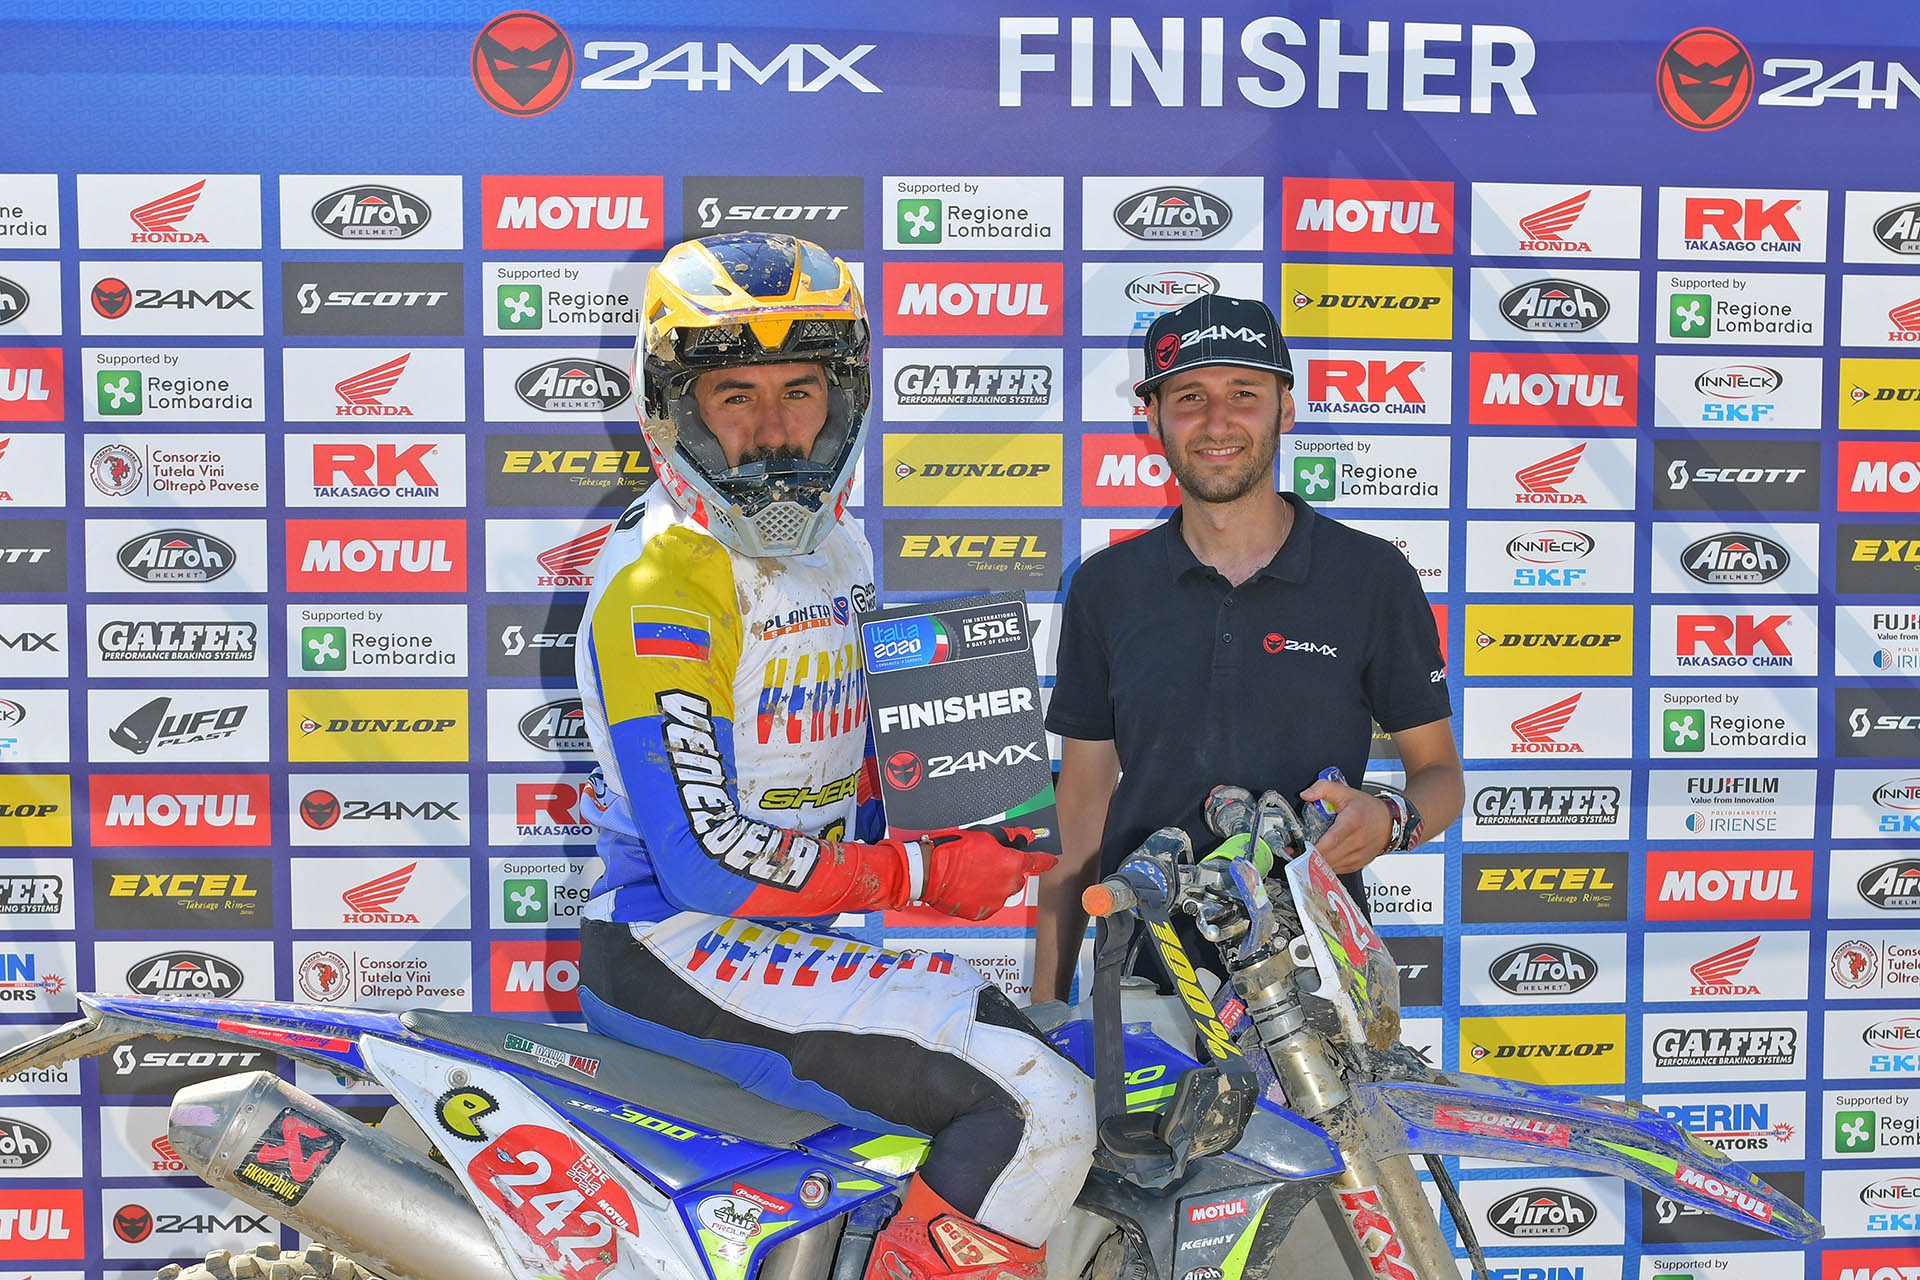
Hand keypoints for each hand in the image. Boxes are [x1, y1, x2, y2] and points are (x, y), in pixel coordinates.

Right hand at [916, 829, 1056, 920]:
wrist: (930, 872)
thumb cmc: (954, 851)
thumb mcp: (985, 835)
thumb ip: (1010, 836)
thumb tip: (1025, 836)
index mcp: (1011, 864)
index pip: (1038, 862)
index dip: (1046, 860)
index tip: (1052, 860)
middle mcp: (1007, 885)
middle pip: (1016, 878)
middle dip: (1007, 871)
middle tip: (987, 863)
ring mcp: (994, 901)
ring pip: (1002, 892)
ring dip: (993, 884)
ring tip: (972, 875)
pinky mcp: (981, 913)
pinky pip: (988, 904)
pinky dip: (981, 896)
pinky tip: (968, 886)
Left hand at [1297, 778, 1392, 874]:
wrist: (1389, 822)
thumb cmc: (1368, 809)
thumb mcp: (1345, 792)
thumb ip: (1323, 788)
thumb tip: (1306, 794)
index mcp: (1352, 822)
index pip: (1332, 839)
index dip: (1315, 847)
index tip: (1302, 848)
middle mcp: (1356, 842)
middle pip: (1328, 856)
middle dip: (1309, 855)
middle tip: (1294, 850)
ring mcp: (1357, 855)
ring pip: (1331, 865)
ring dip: (1315, 863)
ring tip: (1302, 854)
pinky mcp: (1356, 864)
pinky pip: (1336, 870)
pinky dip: (1325, 866)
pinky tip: (1317, 859)